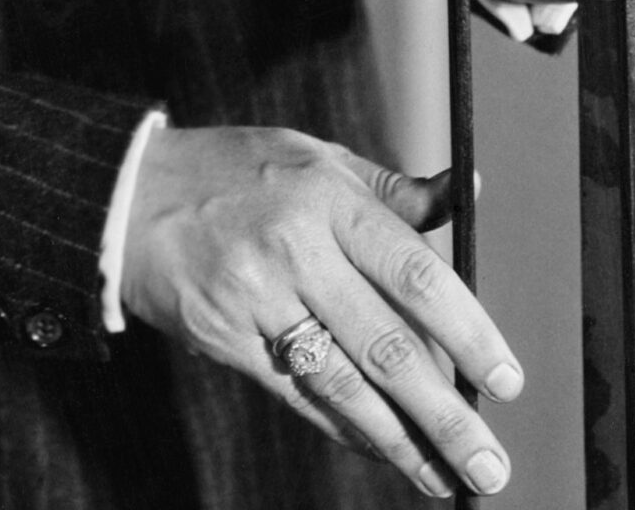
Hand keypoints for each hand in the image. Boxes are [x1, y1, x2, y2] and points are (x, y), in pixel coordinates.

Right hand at [120, 124, 521, 497]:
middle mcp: (296, 249)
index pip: (413, 271)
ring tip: (445, 477)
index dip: (467, 329)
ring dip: (402, 439)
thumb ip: (390, 189)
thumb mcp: (314, 157)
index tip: (505, 377)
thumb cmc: (236, 172)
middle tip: (489, 462)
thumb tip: (462, 190)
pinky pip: (299, 393)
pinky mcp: (227, 339)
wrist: (129, 196)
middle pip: (386, 343)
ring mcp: (258, 298)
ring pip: (344, 382)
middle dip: (445, 413)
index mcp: (327, 197)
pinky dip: (346, 428)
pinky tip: (383, 450)